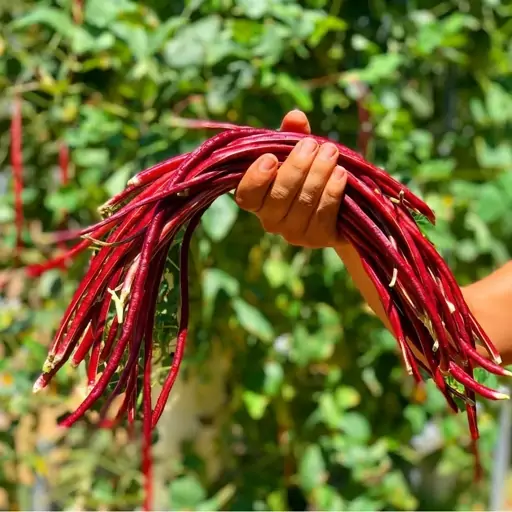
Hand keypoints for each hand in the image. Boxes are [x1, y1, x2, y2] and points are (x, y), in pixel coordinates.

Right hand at [235, 110, 347, 248]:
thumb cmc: (310, 173)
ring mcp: (294, 233)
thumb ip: (292, 134)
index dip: (255, 179)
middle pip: (279, 196)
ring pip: (304, 203)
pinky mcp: (318, 238)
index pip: (246, 196)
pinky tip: (341, 173)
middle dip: (297, 167)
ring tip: (331, 152)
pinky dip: (332, 191)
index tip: (270, 157)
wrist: (341, 205)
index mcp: (258, 199)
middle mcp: (271, 220)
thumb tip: (295, 116)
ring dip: (318, 174)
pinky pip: (324, 213)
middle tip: (313, 144)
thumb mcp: (298, 151)